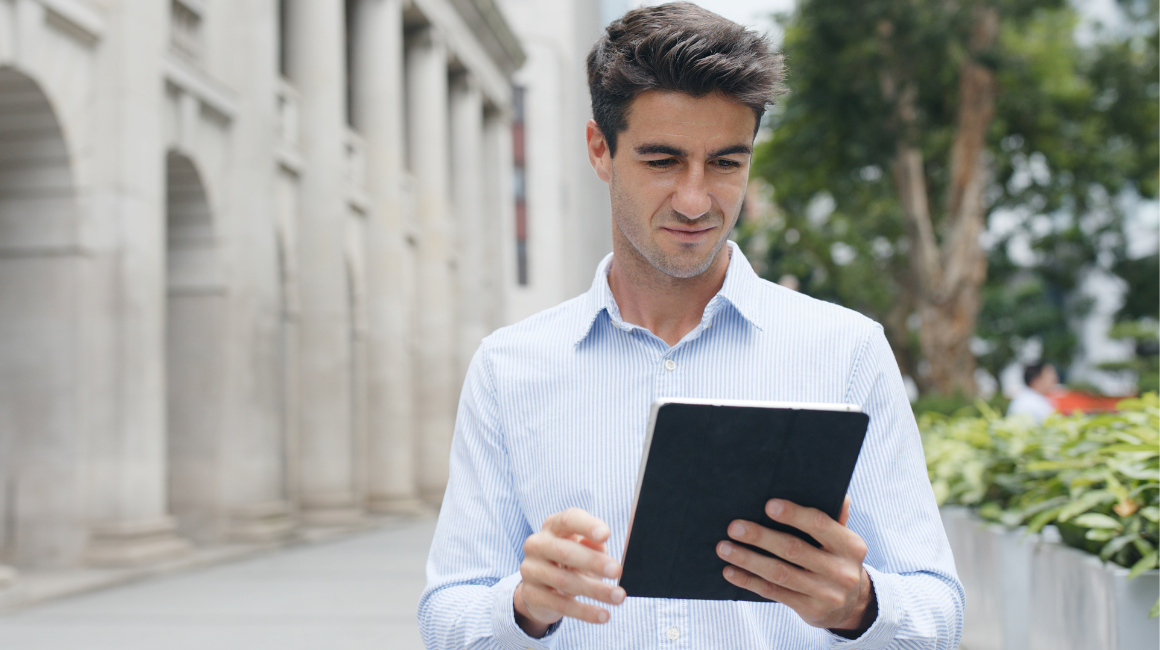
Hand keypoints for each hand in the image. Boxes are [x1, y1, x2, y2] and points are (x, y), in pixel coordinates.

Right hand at [515, 508, 625, 637]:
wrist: (541, 587)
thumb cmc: (570, 560)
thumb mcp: (583, 548)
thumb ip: (594, 545)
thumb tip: (601, 545)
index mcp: (552, 526)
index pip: (568, 520)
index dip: (587, 526)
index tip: (606, 535)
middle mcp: (536, 544)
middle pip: (565, 551)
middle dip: (593, 562)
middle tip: (617, 571)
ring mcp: (530, 569)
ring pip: (564, 581)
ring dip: (595, 590)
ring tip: (618, 596)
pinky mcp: (530, 594)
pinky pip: (560, 604)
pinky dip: (584, 611)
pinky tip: (603, 615)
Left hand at [716, 496, 876, 634]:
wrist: (853, 604)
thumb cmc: (837, 559)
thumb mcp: (843, 539)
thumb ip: (833, 516)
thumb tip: (824, 489)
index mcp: (851, 546)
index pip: (819, 524)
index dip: (794, 514)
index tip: (768, 505)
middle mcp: (841, 570)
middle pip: (794, 549)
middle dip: (760, 537)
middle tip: (734, 527)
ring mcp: (826, 593)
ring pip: (779, 573)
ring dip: (748, 559)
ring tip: (724, 548)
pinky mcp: (811, 610)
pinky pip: (774, 592)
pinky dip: (749, 581)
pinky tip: (731, 571)